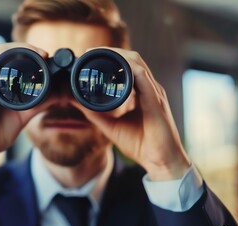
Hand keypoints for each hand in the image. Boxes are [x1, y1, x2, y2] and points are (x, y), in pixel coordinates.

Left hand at [74, 48, 190, 180]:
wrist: (161, 162)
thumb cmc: (142, 145)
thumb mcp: (111, 127)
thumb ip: (95, 113)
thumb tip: (76, 102)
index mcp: (141, 93)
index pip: (127, 66)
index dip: (110, 57)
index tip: (89, 56)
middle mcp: (149, 89)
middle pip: (132, 59)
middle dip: (112, 51)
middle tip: (90, 52)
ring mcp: (154, 93)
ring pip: (138, 63)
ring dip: (118, 56)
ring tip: (98, 55)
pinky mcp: (156, 101)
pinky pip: (144, 79)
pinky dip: (130, 70)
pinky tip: (116, 68)